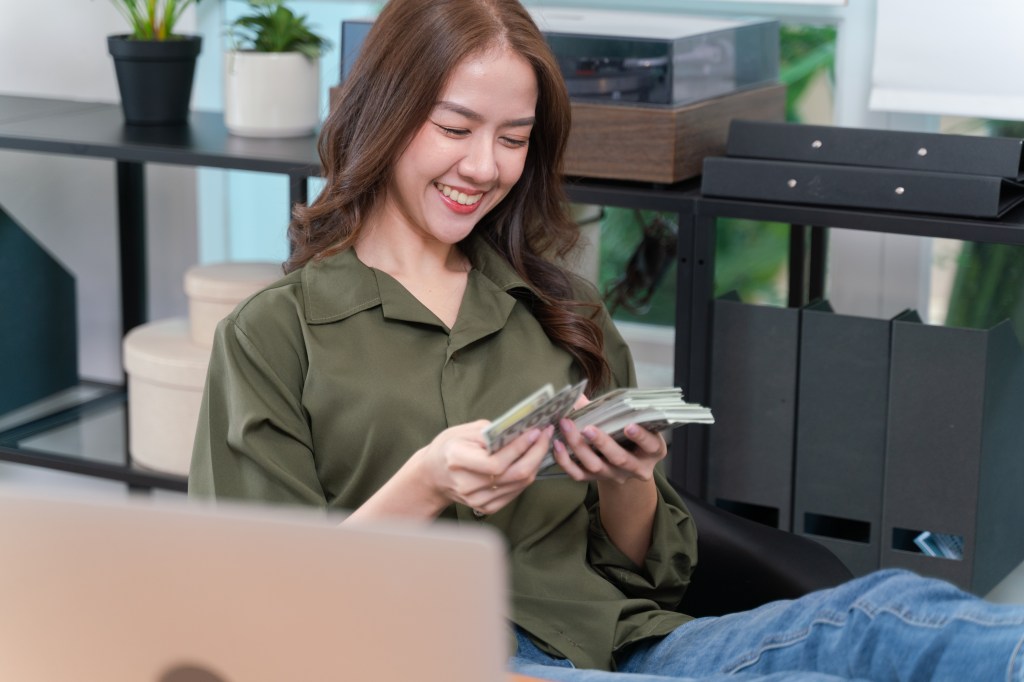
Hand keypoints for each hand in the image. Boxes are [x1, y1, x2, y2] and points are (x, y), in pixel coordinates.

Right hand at [417, 420, 554, 514]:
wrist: (433, 475)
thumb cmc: (449, 448)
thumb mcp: (463, 431)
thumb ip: (491, 431)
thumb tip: (521, 430)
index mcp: (457, 461)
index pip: (497, 462)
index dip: (520, 448)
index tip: (536, 431)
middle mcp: (467, 485)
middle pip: (514, 474)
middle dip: (536, 453)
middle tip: (546, 435)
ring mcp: (477, 501)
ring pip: (520, 483)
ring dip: (535, 462)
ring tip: (541, 443)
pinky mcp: (486, 508)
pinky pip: (516, 491)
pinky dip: (527, 475)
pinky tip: (530, 459)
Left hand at [551, 417, 666, 484]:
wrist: (625, 463)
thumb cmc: (629, 435)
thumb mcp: (632, 422)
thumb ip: (614, 410)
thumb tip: (581, 396)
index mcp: (652, 451)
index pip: (650, 444)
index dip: (640, 437)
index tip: (629, 426)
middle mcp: (636, 467)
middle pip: (620, 458)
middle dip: (602, 443)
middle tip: (587, 428)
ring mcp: (616, 476)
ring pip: (597, 466)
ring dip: (580, 447)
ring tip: (566, 428)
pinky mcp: (597, 480)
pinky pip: (579, 475)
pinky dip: (566, 461)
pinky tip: (557, 445)